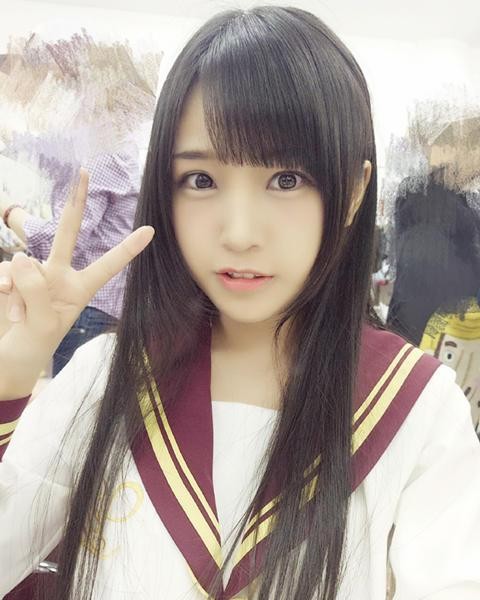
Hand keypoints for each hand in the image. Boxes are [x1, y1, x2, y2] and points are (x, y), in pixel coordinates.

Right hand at [0, 169, 153, 398]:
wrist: (11, 355)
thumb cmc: (36, 343)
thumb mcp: (44, 325)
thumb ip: (35, 291)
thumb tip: (20, 258)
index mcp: (80, 288)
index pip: (108, 265)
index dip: (127, 249)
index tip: (150, 230)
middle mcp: (60, 274)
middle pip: (68, 232)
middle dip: (75, 202)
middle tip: (84, 170)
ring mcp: (34, 273)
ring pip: (25, 265)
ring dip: (20, 294)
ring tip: (22, 317)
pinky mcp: (10, 275)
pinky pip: (5, 271)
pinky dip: (4, 290)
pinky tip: (7, 306)